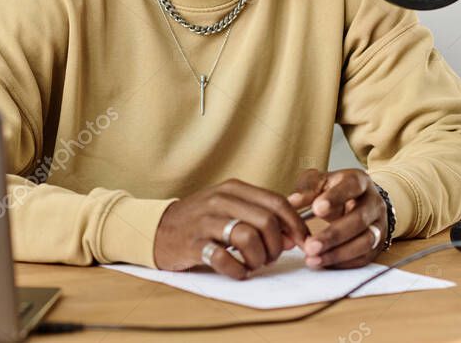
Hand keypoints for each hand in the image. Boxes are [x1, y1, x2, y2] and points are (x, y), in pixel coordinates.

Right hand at [153, 178, 309, 279]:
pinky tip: (236, 271)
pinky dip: (237, 270)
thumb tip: (294, 235)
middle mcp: (220, 200)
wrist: (157, 229)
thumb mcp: (230, 207)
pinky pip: (225, 259)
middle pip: (267, 222)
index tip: (302, 243)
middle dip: (277, 246)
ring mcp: (205, 221)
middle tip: (270, 257)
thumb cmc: (201, 220)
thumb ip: (260, 215)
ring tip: (252, 264)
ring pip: (249, 239)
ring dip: (258, 258)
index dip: (296, 224)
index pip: (277, 202)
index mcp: (234, 189)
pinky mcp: (193, 244)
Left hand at [287, 168, 388, 268]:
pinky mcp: (377, 245)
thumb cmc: (334, 191)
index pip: (352, 186)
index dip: (336, 197)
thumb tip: (292, 201)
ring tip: (313, 259)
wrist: (356, 202)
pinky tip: (323, 262)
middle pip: (360, 219)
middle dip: (334, 235)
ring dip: (338, 253)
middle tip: (310, 245)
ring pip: (365, 242)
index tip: (316, 209)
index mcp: (359, 181)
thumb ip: (307, 189)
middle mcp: (374, 203)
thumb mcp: (320, 182)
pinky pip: (363, 257)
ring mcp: (379, 225)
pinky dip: (343, 263)